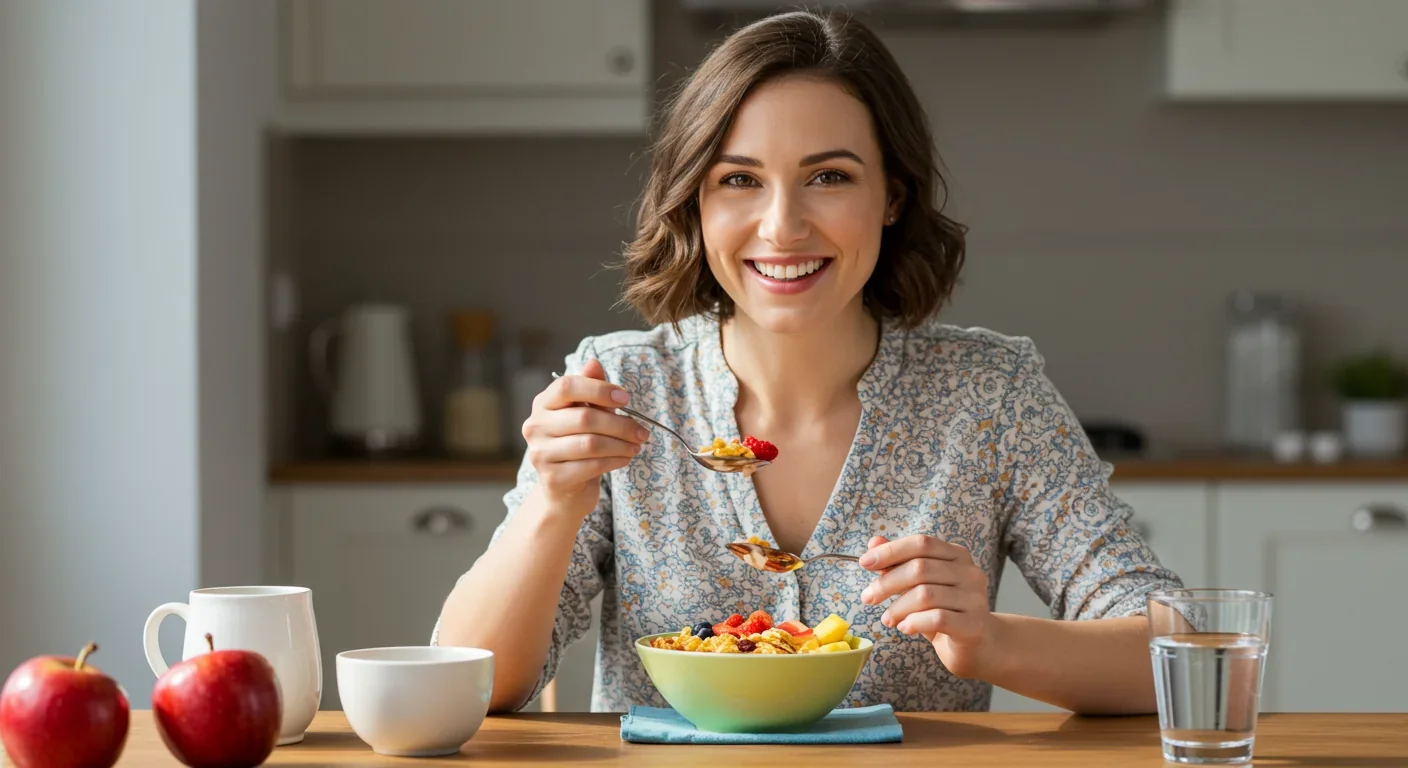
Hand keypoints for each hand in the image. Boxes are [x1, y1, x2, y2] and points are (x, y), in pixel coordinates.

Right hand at [522, 360, 647, 514]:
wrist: (565, 490)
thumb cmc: (577, 444)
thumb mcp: (585, 414)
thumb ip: (590, 390)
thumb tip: (593, 363)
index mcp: (542, 404)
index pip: (566, 387)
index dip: (598, 389)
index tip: (625, 397)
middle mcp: (535, 427)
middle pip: (584, 418)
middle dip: (620, 424)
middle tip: (642, 431)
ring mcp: (540, 454)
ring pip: (590, 444)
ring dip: (621, 444)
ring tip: (636, 445)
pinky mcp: (552, 479)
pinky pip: (591, 466)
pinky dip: (615, 460)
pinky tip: (625, 458)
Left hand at [860, 534, 995, 678]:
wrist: (978, 645)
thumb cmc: (945, 611)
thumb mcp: (919, 586)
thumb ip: (899, 563)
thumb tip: (874, 542)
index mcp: (956, 555)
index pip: (921, 543)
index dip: (891, 551)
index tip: (864, 562)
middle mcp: (969, 572)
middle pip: (920, 568)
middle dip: (887, 583)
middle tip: (868, 598)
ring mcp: (975, 598)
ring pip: (926, 595)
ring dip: (898, 607)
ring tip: (888, 619)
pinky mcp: (974, 624)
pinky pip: (938, 618)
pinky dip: (914, 622)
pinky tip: (905, 627)